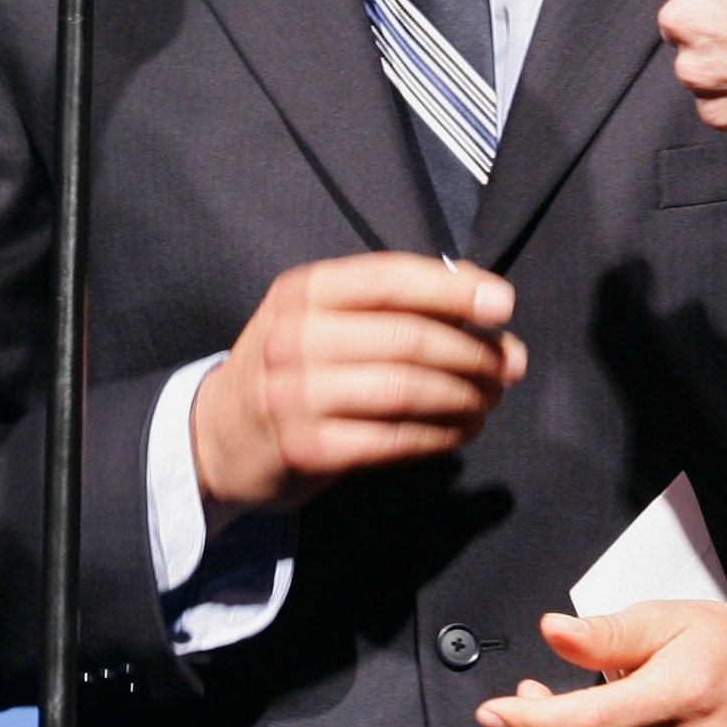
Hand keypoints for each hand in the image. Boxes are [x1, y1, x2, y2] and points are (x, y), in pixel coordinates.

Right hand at [193, 253, 525, 514]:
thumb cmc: (291, 367)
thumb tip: (486, 308)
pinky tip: (460, 431)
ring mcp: (297, 395)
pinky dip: (440, 436)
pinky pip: (394, 439)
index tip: (503, 304)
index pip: (391, 278)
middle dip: (474, 352)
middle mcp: (296, 336)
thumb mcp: (321, 318)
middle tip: (509, 366)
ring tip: (489, 399)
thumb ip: (390, 306)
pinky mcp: (308, 448)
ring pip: (408, 390)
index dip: (455, 289)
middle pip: (410, 339)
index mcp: (305, 291)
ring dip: (465, 397)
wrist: (218, 435)